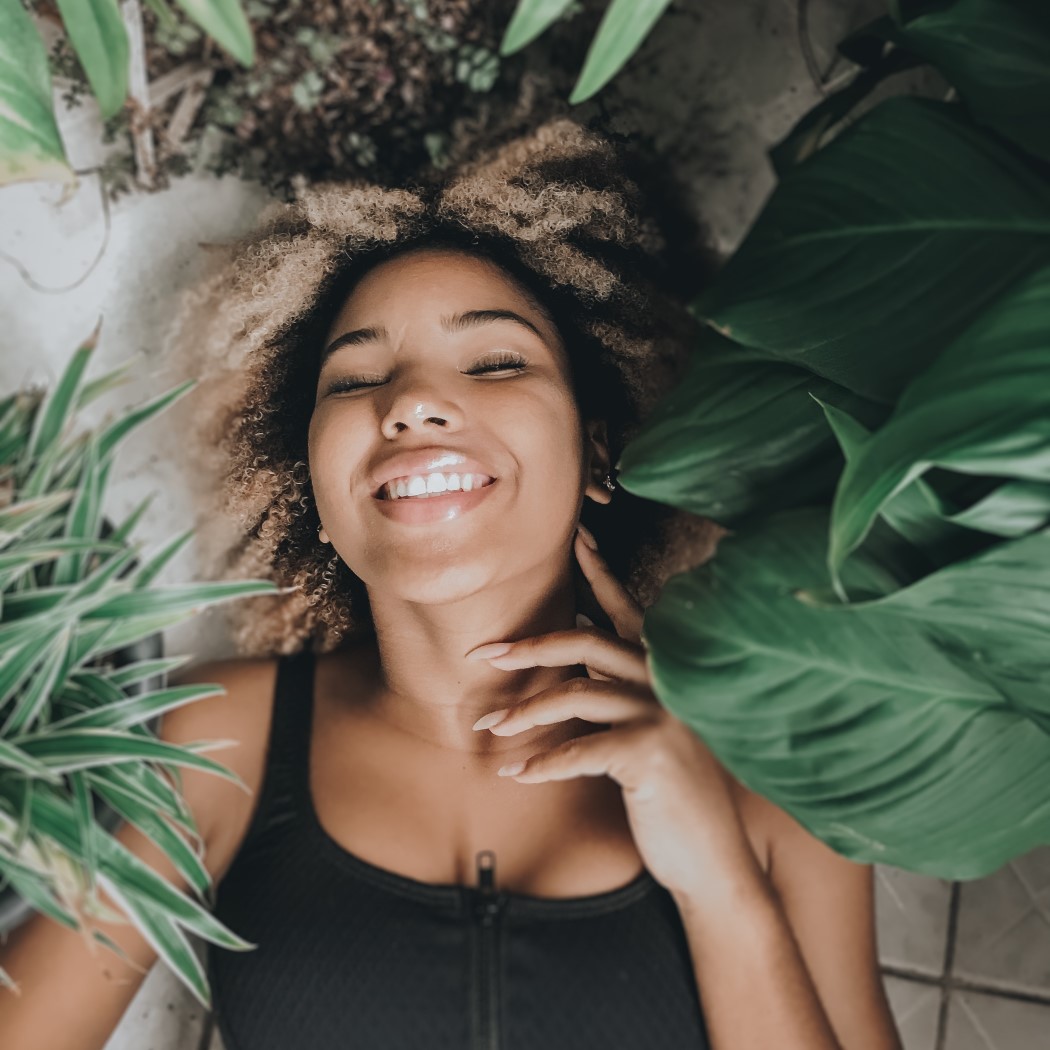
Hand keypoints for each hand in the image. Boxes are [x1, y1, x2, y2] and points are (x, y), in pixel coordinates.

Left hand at [465, 524, 765, 902]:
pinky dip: (542, 762)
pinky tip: (517, 774)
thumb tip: (576, 666)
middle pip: (586, 643)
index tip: (575, 539)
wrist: (714, 859)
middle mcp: (668, 684)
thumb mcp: (653, 734)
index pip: (627, 611)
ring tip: (489, 728)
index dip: (600, 574)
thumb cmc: (674, 795)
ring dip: (523, 712)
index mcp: (667, 672)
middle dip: (530, 645)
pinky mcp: (651, 755)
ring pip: (575, 694)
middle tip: (483, 653)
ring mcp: (662, 716)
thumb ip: (623, 695)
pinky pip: (579, 750)